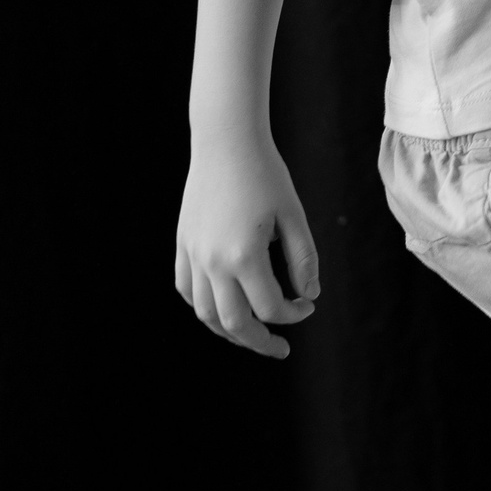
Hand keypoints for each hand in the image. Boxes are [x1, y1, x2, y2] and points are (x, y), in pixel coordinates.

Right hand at [175, 130, 319, 359]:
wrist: (226, 141)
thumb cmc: (266, 174)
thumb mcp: (293, 216)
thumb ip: (303, 259)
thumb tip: (309, 295)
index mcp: (244, 255)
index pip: (270, 307)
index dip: (294, 313)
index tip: (309, 304)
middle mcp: (212, 261)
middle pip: (234, 323)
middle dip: (259, 342)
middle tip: (281, 349)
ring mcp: (193, 254)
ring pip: (204, 313)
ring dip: (229, 331)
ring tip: (251, 335)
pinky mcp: (182, 243)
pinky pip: (185, 289)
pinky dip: (202, 306)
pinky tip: (222, 308)